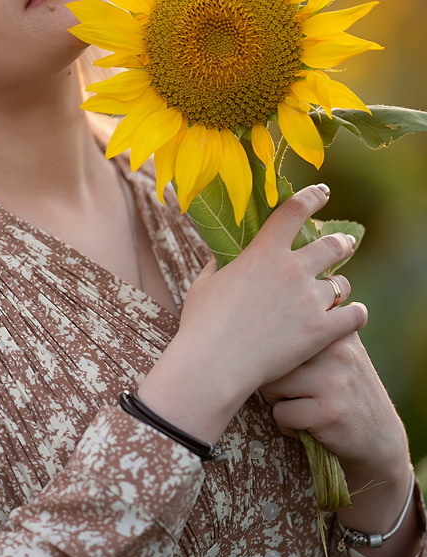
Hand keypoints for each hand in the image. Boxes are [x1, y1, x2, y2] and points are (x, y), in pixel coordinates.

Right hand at [138, 185, 367, 442]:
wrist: (214, 363)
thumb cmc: (201, 324)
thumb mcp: (204, 285)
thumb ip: (217, 266)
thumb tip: (220, 258)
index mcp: (263, 252)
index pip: (294, 211)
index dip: (312, 197)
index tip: (322, 193)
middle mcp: (292, 269)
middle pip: (331, 245)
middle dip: (341, 243)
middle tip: (345, 244)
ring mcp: (309, 299)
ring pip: (342, 284)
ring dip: (340, 286)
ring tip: (339, 291)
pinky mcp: (321, 330)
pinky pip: (354, 315)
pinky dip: (355, 314)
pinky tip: (354, 314)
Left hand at [259, 332, 409, 485]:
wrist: (380, 437)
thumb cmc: (344, 392)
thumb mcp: (338, 353)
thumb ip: (310, 333)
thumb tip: (257, 321)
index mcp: (336, 330)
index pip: (281, 331)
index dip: (273, 353)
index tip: (281, 366)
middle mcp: (338, 350)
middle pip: (272, 358)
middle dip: (271, 380)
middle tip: (290, 393)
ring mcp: (335, 380)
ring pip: (272, 386)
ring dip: (277, 402)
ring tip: (298, 407)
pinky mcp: (330, 412)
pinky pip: (281, 414)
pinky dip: (287, 425)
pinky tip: (306, 426)